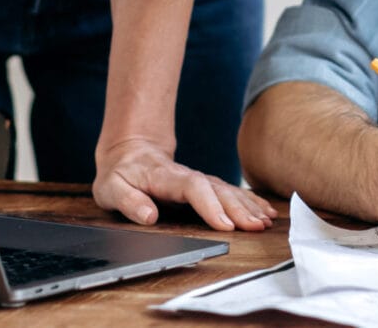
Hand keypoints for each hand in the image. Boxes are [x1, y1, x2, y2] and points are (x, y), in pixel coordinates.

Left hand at [93, 135, 276, 231]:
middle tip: (256, 226)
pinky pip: (231, 192)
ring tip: (266, 221)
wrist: (130, 151)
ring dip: (248, 205)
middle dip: (238, 208)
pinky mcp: (206, 186)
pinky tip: (266, 211)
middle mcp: (187, 176)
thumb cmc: (121, 173)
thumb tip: (149, 216)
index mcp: (165, 177)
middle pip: (217, 189)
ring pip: (228, 190)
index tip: (225, 224)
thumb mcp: (111, 188)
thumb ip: (128, 201)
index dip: (210, 205)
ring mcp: (199, 179)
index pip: (192, 187)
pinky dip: (250, 200)